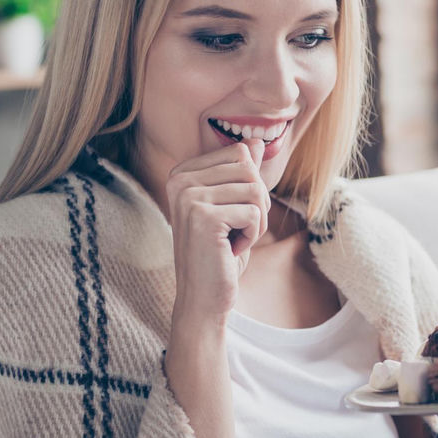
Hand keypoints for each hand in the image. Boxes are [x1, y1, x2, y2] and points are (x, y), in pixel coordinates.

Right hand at [164, 138, 269, 322]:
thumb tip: (256, 140)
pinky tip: (229, 250)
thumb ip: (242, 174)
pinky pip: (255, 214)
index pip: (241, 153)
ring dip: (256, 221)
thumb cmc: (220, 253)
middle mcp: (180, 180)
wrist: (203, 297)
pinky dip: (253, 236)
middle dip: (256, 203)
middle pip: (250, 169)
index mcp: (183, 172)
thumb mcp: (235, 207)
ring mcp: (189, 197)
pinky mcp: (203, 218)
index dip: (249, 186)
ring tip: (232, 239)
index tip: (230, 213)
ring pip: (256, 190)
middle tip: (235, 229)